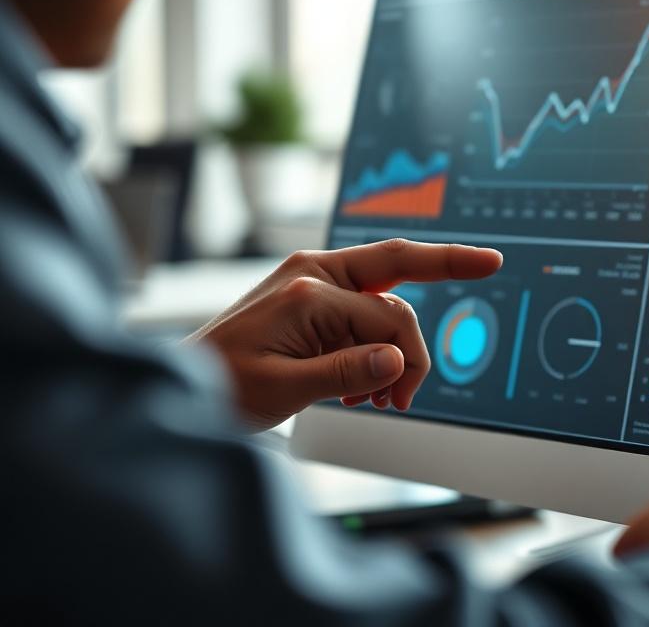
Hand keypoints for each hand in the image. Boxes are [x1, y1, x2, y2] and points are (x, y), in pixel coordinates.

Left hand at [188, 239, 501, 428]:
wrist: (182, 385)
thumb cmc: (220, 384)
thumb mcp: (285, 387)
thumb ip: (346, 370)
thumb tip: (397, 362)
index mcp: (307, 290)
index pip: (387, 315)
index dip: (408, 359)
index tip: (408, 397)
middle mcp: (313, 273)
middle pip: (398, 266)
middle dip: (434, 291)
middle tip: (451, 324)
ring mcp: (312, 281)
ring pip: (384, 296)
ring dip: (393, 345)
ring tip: (379, 398)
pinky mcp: (313, 297)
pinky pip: (363, 310)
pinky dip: (374, 346)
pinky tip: (362, 386)